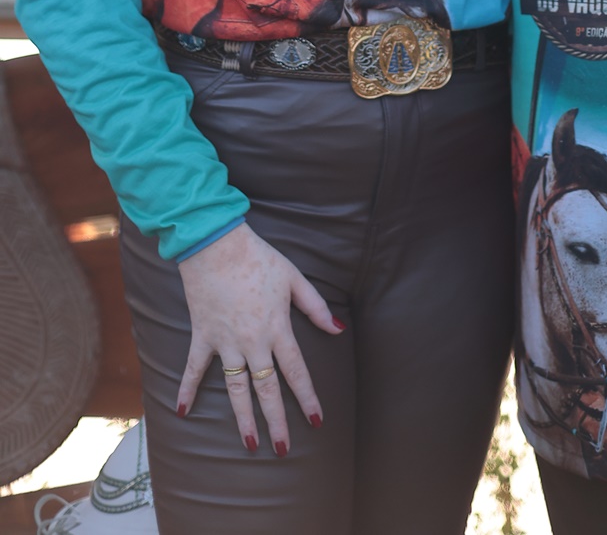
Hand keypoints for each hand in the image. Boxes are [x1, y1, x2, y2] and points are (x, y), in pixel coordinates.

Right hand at [176, 221, 344, 453]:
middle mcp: (252, 341)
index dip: (307, 397)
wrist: (216, 243)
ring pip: (236, 388)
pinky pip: (194, 367)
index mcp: (277, 327)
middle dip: (277, 421)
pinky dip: (187, 389)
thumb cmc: (259, 257)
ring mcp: (226, 341)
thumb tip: (337, 329)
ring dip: (243, 417)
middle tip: (283, 449)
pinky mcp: (203, 335)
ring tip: (250, 443)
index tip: (316, 421)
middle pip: (267, 389)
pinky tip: (182, 412)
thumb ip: (315, 306)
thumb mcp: (294, 278)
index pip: (296, 371)